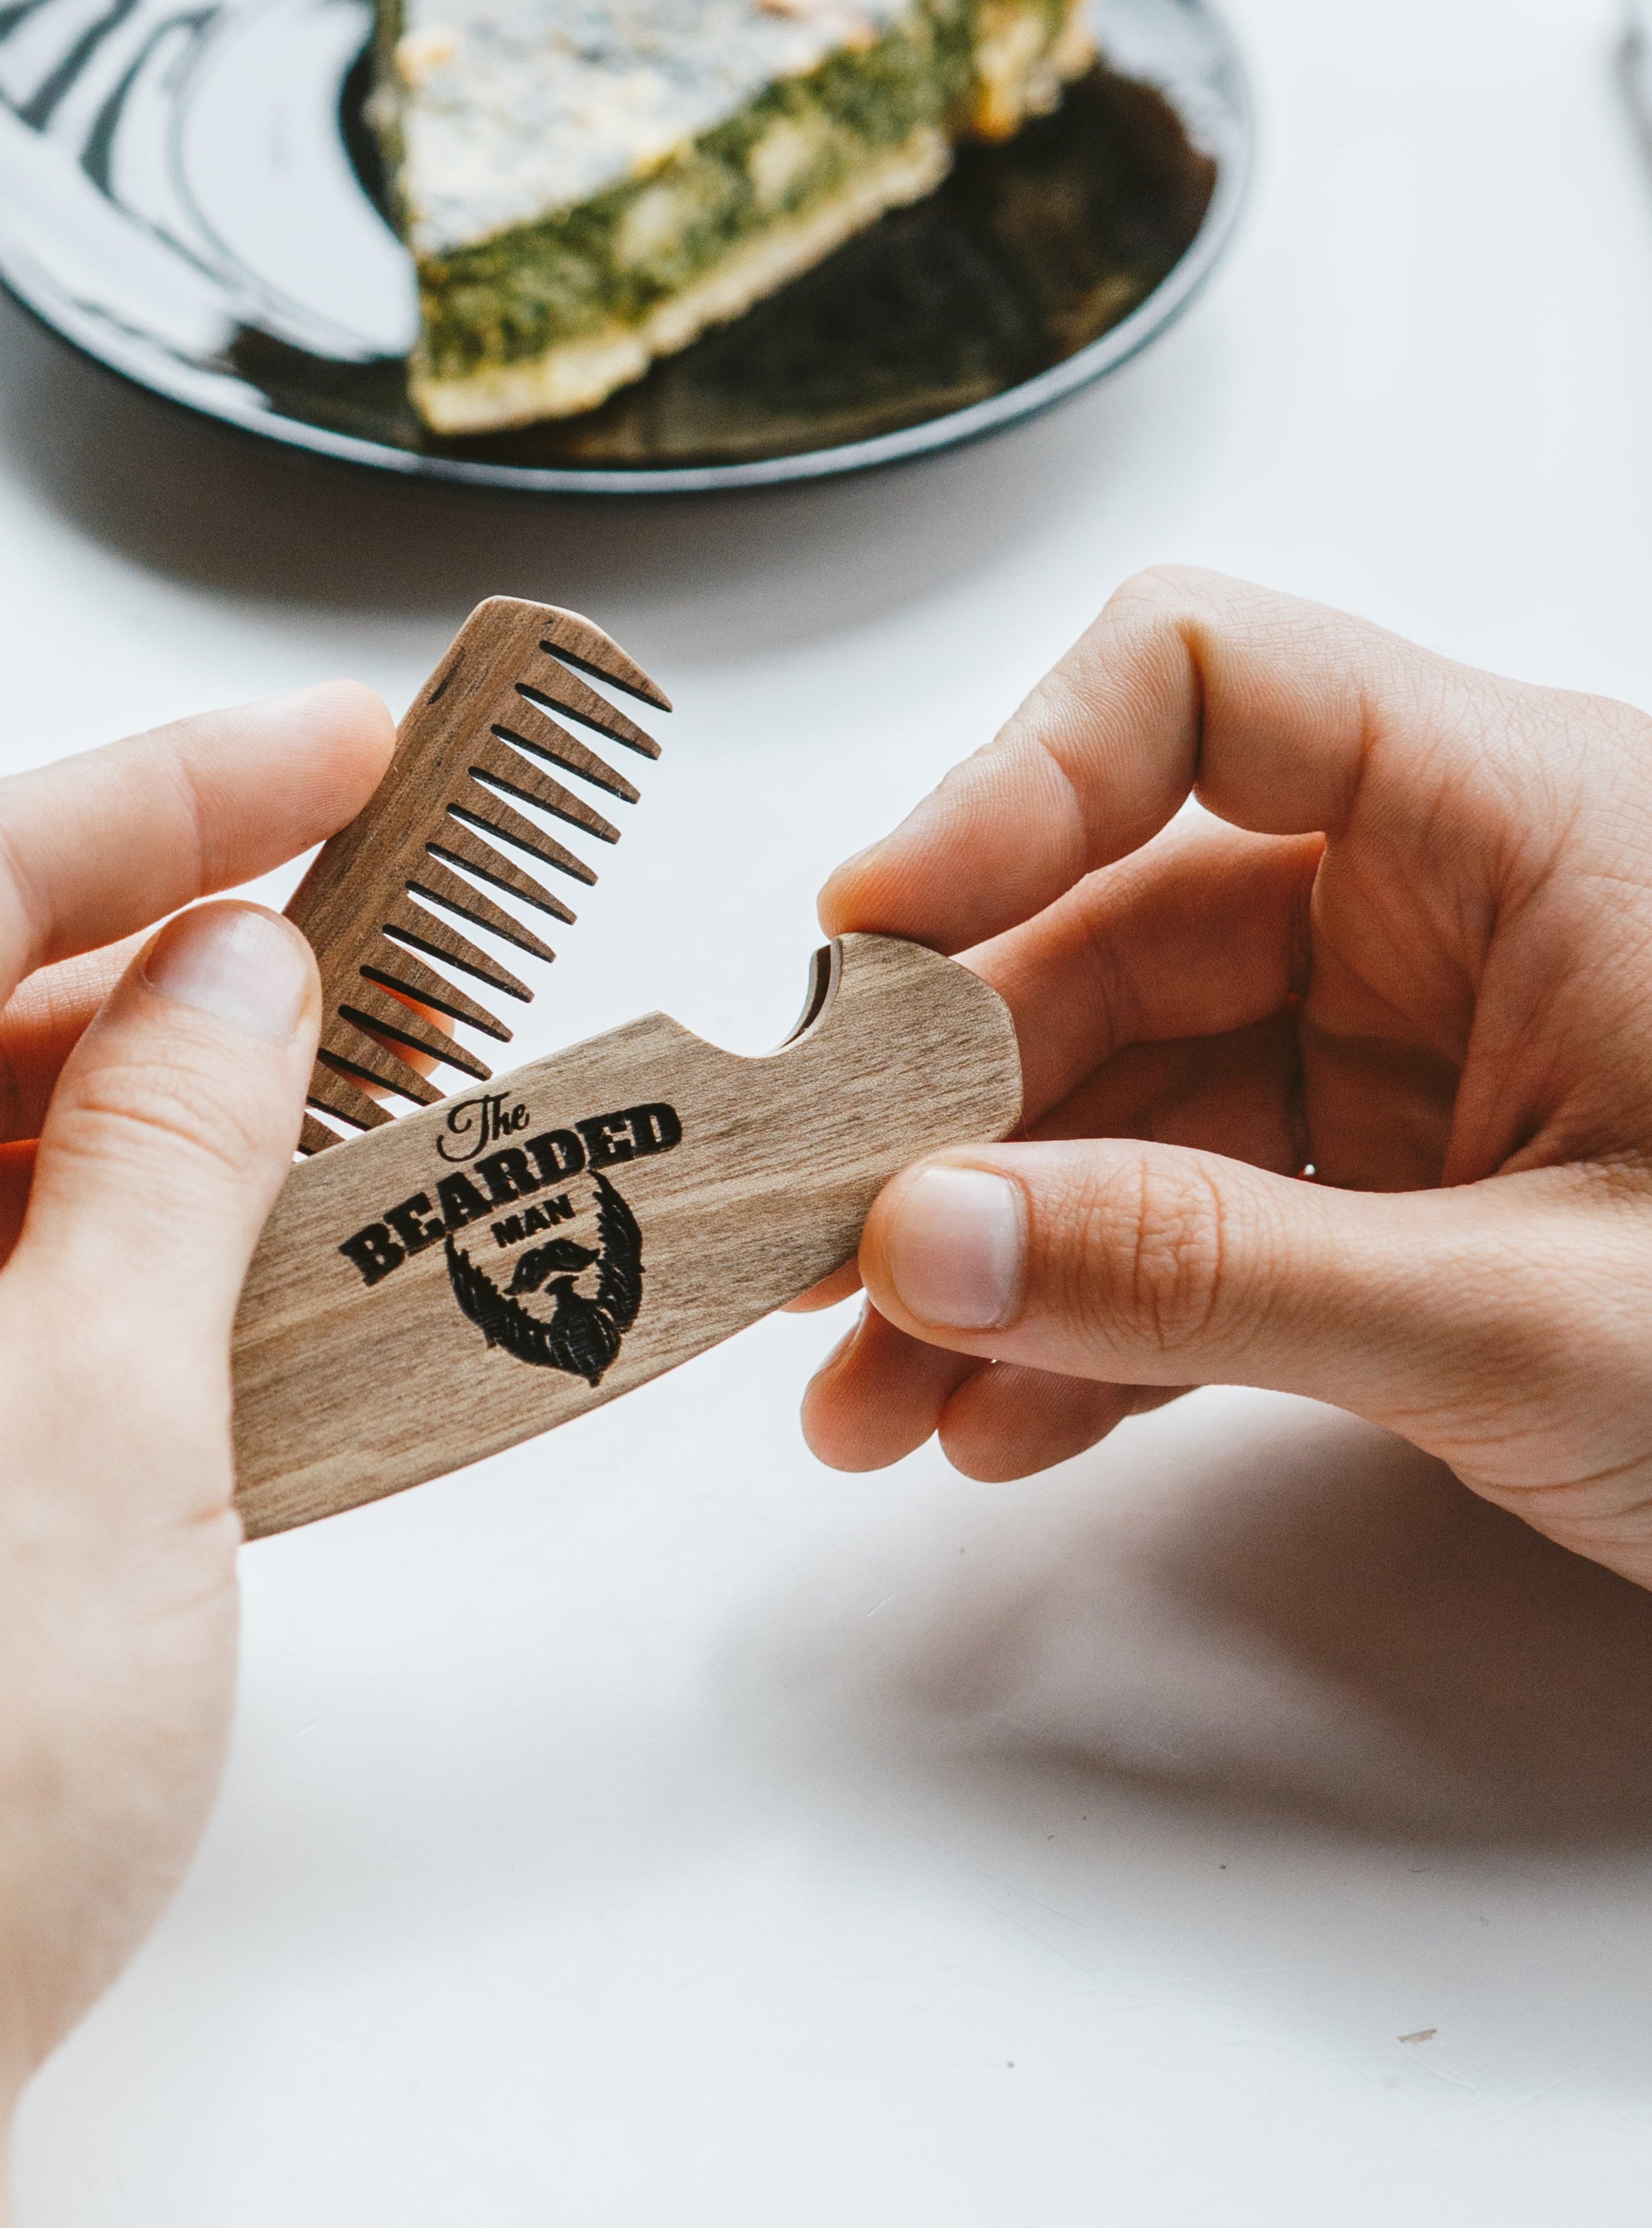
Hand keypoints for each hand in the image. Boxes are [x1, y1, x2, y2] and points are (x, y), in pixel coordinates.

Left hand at [0, 686, 392, 2227]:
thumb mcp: (101, 1414)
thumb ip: (175, 1151)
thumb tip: (241, 979)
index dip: (174, 797)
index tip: (341, 751)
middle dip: (159, 970)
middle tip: (373, 931)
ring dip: (119, 1127)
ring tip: (324, 1102)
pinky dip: (52, 1257)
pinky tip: (198, 1264)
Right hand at [799, 568, 1651, 1591]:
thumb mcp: (1538, 1321)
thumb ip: (1216, 1275)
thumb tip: (926, 1243)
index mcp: (1528, 830)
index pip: (1206, 689)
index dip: (1006, 788)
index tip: (858, 947)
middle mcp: (1454, 918)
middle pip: (1113, 938)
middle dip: (946, 1114)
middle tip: (807, 1247)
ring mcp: (1421, 1069)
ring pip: (1131, 1107)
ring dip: (987, 1251)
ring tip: (868, 1399)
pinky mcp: (1407, 1202)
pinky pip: (1197, 1224)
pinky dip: (1090, 1321)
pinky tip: (1000, 1419)